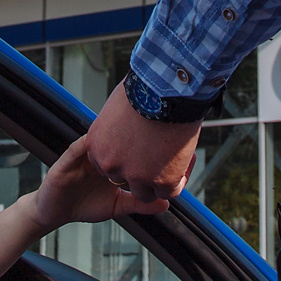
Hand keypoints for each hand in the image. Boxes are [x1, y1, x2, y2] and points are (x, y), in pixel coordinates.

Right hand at [32, 137, 170, 229]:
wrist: (55, 212)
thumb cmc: (85, 206)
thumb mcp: (117, 206)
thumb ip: (138, 204)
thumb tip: (166, 204)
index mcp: (112, 161)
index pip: (129, 146)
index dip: (144, 142)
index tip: (163, 138)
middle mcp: (99, 154)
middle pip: (116, 136)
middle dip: (131, 131)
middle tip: (149, 125)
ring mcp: (83, 155)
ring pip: (99, 138)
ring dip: (111, 133)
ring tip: (127, 127)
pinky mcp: (66, 161)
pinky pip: (77, 148)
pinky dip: (88, 144)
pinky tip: (98, 144)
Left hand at [81, 82, 200, 204]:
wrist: (167, 88)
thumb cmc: (144, 89)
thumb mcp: (117, 109)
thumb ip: (116, 128)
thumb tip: (126, 132)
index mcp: (96, 145)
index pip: (107, 165)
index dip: (125, 160)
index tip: (139, 151)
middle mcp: (111, 164)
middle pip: (124, 180)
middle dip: (140, 171)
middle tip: (157, 156)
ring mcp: (136, 175)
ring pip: (145, 192)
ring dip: (158, 180)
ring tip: (173, 160)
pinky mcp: (162, 180)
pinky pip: (169, 192)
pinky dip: (178, 182)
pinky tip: (184, 166)